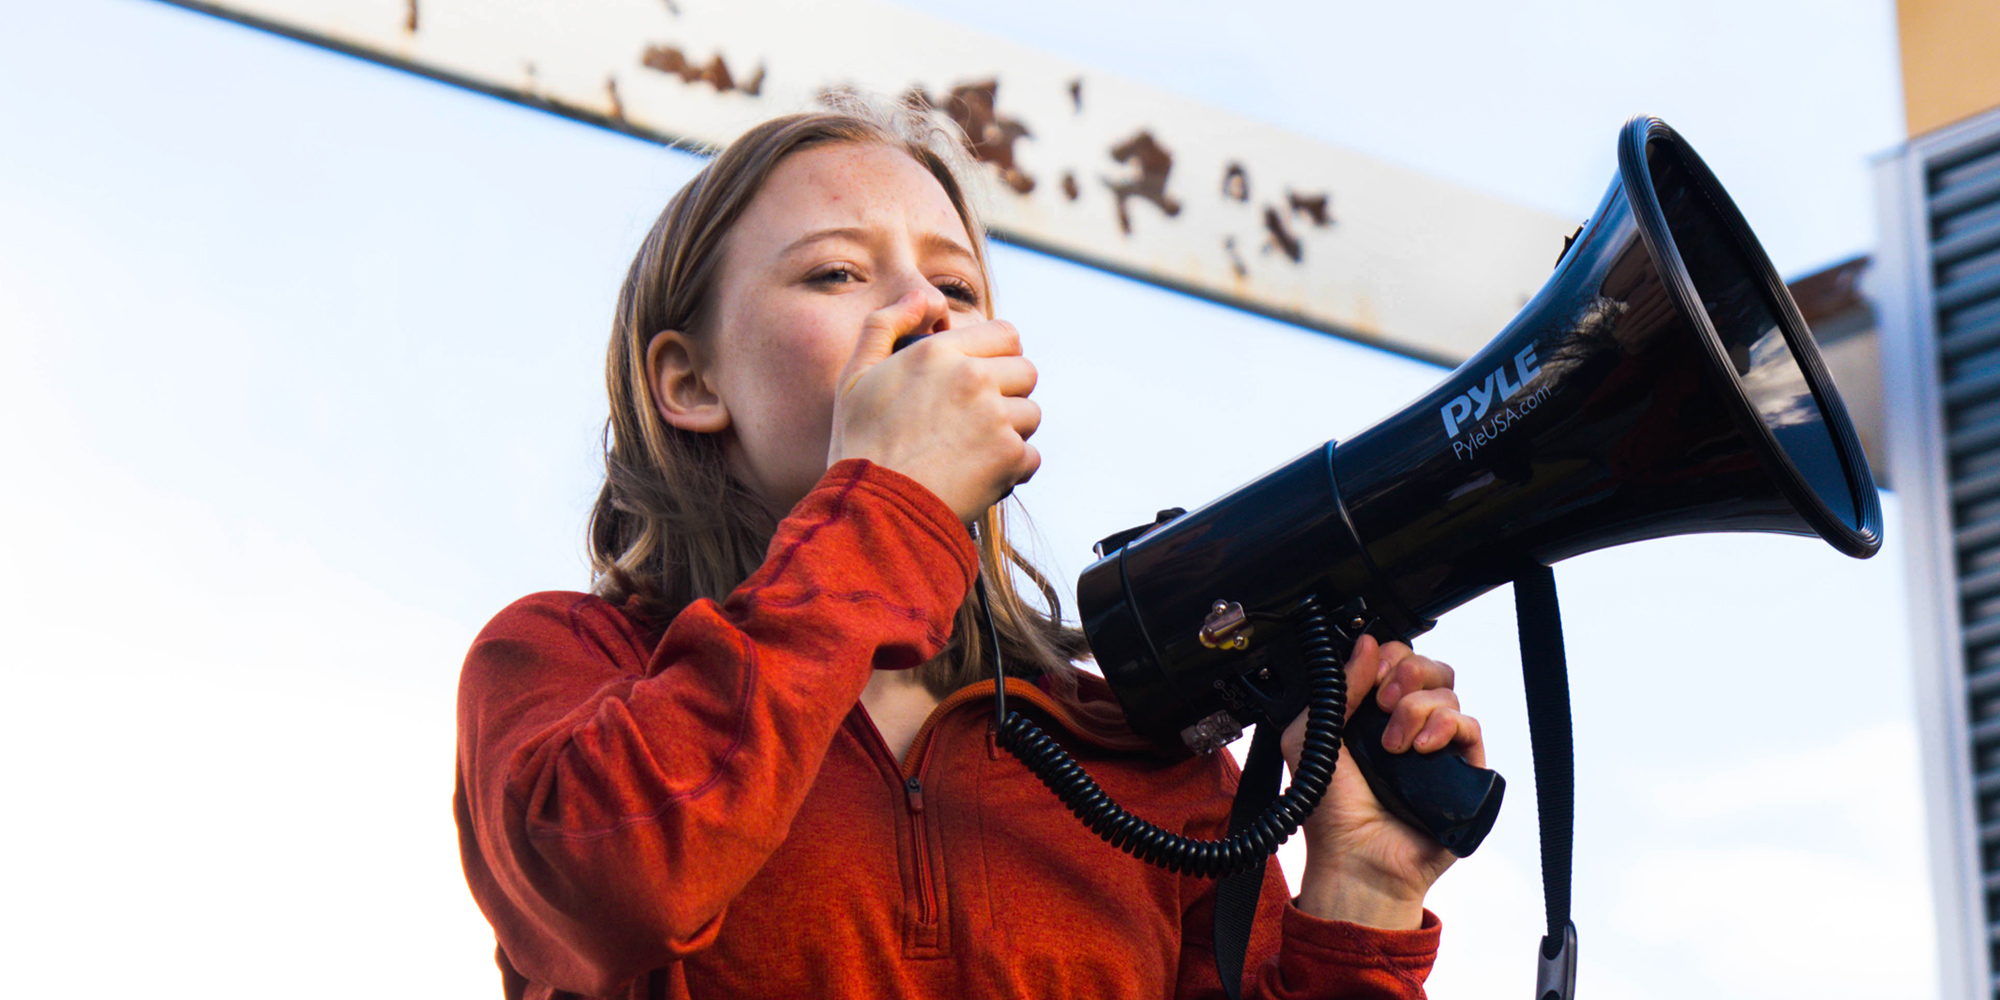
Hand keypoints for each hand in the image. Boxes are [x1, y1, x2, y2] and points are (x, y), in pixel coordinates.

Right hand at [827, 289, 1041, 522]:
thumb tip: (925, 296)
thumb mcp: (854, 376)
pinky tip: (978, 476)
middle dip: (1008, 393)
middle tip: (975, 421)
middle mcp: (972, 377)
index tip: (982, 380)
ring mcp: (995, 417)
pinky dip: (1011, 470)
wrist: (874, 509)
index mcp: (938, 353)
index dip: (998, 356)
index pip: (1006, 334)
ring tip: (973, 452)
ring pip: (1031, 414)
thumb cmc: (860, 446)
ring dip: (1011, 433)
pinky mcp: (1010, 456)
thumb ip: (886, 324)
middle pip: (1026, 371)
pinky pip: (1031, 455)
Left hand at [1282, 635, 1484, 928]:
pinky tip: (1419, 749)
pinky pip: (1470, 726)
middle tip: (1383, 702)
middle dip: (1405, 673)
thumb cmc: (1331, 811)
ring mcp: (1436, 746)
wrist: (1355, 859)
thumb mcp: (1315, 737)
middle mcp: (1406, 724)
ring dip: (1416, 709)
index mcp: (1370, 713)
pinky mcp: (1462, 770)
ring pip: (1448, 693)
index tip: (1370, 674)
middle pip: (1428, 668)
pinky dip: (1446, 727)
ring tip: (1393, 746)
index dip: (1386, 658)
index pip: (1394, 662)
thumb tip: (1365, 645)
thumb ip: (1339, 688)